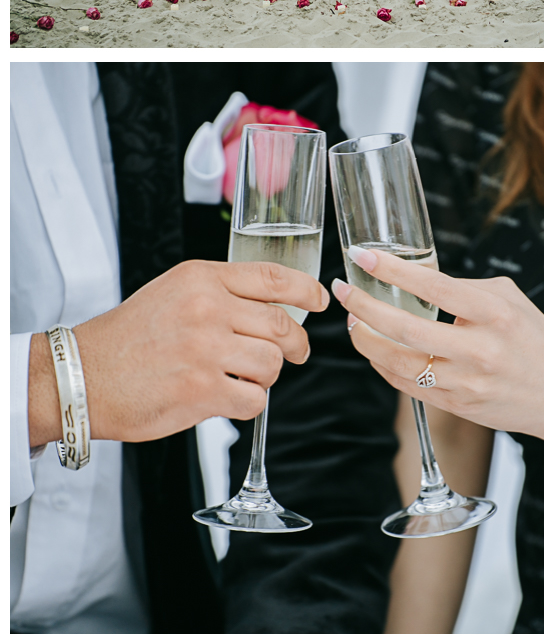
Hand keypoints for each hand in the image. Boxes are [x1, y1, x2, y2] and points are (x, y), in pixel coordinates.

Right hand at [30, 260, 328, 444]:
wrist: (83, 375)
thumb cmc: (129, 336)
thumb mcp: (174, 292)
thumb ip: (221, 293)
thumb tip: (272, 307)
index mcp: (202, 278)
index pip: (273, 278)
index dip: (307, 290)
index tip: (321, 300)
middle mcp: (206, 308)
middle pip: (282, 325)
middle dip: (296, 345)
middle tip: (295, 354)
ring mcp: (205, 350)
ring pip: (272, 364)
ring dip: (267, 376)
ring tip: (246, 378)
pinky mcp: (201, 392)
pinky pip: (254, 400)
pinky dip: (250, 404)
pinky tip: (230, 399)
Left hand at [330, 246, 543, 439]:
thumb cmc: (532, 338)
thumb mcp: (509, 297)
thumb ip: (465, 287)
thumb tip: (418, 279)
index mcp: (494, 314)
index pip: (434, 287)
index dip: (394, 271)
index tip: (365, 257)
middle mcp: (479, 350)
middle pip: (406, 329)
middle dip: (365, 307)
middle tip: (344, 290)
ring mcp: (465, 382)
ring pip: (399, 362)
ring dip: (367, 340)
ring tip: (352, 321)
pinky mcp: (455, 405)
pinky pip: (406, 385)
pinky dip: (383, 365)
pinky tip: (374, 347)